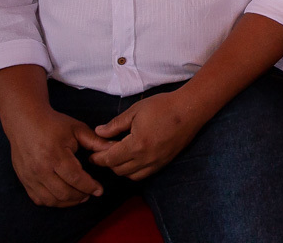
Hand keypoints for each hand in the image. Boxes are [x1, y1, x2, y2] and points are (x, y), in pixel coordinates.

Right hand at [2, 106, 109, 206]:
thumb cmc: (53, 124)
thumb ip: (96, 141)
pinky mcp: (24, 180)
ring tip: (80, 196)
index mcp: (55, 156)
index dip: (90, 187)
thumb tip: (114, 148)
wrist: (24, 121)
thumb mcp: (77, 129)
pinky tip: (63, 197)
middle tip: (91, 193)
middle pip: (64, 193)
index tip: (100, 190)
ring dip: (68, 202)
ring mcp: (30, 177)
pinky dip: (53, 202)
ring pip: (51, 200)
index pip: (75, 178)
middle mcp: (40, 169)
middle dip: (81, 196)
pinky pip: (38, 199)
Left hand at [90, 91, 205, 180]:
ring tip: (119, 156)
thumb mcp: (135, 111)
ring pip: (131, 176)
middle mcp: (146, 158)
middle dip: (108, 163)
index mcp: (136, 145)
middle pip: (119, 170)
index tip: (91, 154)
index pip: (110, 159)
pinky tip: (134, 159)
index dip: (98, 158)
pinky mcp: (165, 162)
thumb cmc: (163, 106)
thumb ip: (115, 124)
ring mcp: (157, 162)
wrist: (191, 109)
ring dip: (121, 168)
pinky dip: (135, 171)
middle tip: (104, 152)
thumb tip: (99, 132)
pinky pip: (144, 174)